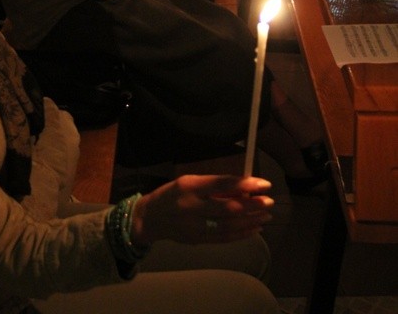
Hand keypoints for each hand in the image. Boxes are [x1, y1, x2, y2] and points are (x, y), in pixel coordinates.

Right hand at [131, 175, 273, 247]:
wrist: (151, 218)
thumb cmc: (173, 194)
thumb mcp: (189, 181)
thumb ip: (214, 185)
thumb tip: (243, 188)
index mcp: (190, 186)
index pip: (221, 184)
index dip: (245, 184)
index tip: (264, 183)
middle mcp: (192, 206)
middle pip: (228, 207)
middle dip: (252, 205)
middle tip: (269, 202)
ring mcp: (195, 226)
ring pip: (228, 225)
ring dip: (250, 221)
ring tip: (266, 215)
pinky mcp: (197, 240)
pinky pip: (223, 238)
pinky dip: (241, 234)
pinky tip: (253, 229)